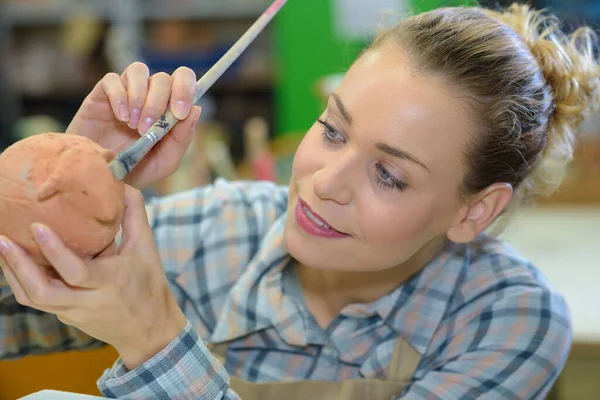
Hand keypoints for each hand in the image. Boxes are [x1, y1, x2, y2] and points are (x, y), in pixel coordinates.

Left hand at [0, 185, 186, 369]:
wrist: (149, 331)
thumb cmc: (149, 287)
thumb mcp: (147, 250)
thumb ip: (135, 217)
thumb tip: (123, 185)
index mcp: (110, 283)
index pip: (76, 272)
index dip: (54, 251)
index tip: (37, 227)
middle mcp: (87, 301)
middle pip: (41, 292)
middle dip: (17, 266)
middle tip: (3, 240)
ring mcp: (73, 313)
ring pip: (32, 299)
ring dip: (12, 274)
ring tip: (2, 247)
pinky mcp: (66, 317)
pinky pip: (38, 301)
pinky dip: (23, 281)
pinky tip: (15, 263)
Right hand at [66, 62, 201, 188]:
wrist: (102, 179)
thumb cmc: (136, 170)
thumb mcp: (165, 161)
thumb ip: (182, 138)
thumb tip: (196, 109)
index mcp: (169, 108)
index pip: (184, 80)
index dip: (185, 90)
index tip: (179, 113)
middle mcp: (149, 95)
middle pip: (162, 77)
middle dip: (159, 102)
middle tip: (147, 128)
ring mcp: (126, 92)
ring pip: (139, 71)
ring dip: (140, 98)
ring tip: (133, 125)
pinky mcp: (102, 94)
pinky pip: (112, 79)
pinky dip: (119, 96)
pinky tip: (120, 117)